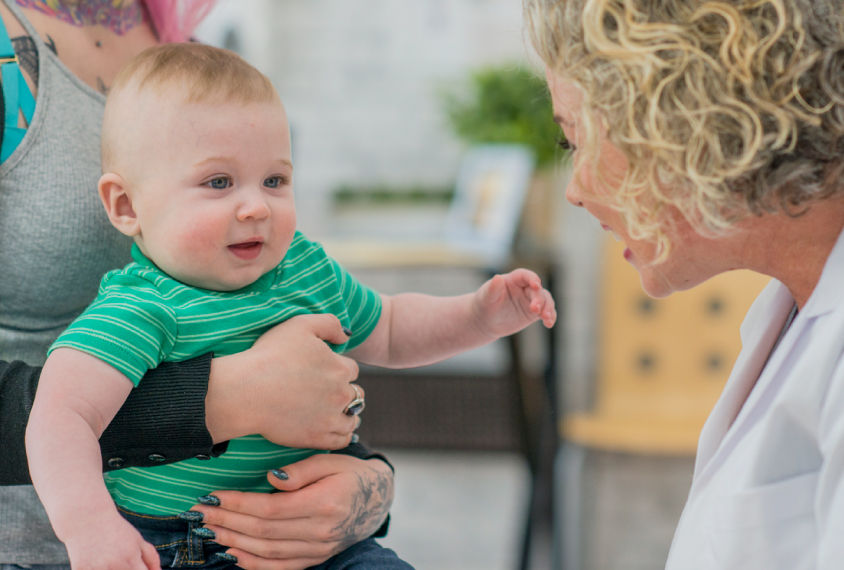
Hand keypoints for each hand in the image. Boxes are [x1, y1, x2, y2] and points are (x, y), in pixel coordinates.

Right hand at [63, 513, 160, 569]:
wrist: (87, 519)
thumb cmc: (116, 530)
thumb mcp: (137, 540)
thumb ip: (151, 558)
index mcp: (131, 559)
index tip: (139, 568)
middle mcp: (114, 566)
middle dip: (127, 569)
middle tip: (123, 562)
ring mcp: (96, 569)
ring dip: (111, 569)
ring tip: (108, 560)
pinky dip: (95, 569)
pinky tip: (96, 563)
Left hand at [186, 453, 393, 569]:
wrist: (376, 500)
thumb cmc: (350, 474)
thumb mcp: (331, 460)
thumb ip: (302, 469)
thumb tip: (269, 479)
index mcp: (325, 503)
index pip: (271, 508)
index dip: (239, 504)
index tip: (214, 495)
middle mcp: (321, 531)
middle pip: (264, 531)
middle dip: (227, 522)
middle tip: (200, 512)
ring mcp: (318, 549)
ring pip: (268, 552)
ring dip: (234, 542)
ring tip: (210, 530)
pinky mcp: (315, 559)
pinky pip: (279, 567)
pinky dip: (253, 563)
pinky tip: (233, 553)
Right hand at [205, 314, 360, 449]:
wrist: (246, 391)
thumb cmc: (270, 355)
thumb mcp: (300, 325)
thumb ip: (329, 324)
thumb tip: (346, 336)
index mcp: (340, 368)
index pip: (351, 369)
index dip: (339, 368)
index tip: (325, 372)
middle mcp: (341, 394)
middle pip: (356, 393)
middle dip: (345, 391)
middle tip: (329, 392)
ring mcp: (331, 418)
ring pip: (353, 417)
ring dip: (348, 414)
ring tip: (337, 413)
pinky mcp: (318, 438)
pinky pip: (342, 440)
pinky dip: (343, 435)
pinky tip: (336, 430)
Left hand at [473, 268, 555, 336]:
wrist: (485, 321)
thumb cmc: (484, 304)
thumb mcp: (486, 297)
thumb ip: (493, 288)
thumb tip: (497, 278)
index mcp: (513, 280)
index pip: (525, 275)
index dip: (532, 278)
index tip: (536, 285)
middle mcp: (524, 288)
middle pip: (537, 290)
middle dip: (539, 299)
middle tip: (535, 310)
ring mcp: (530, 300)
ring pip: (545, 300)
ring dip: (548, 308)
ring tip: (546, 318)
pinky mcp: (534, 313)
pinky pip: (546, 312)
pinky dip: (550, 317)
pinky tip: (549, 323)